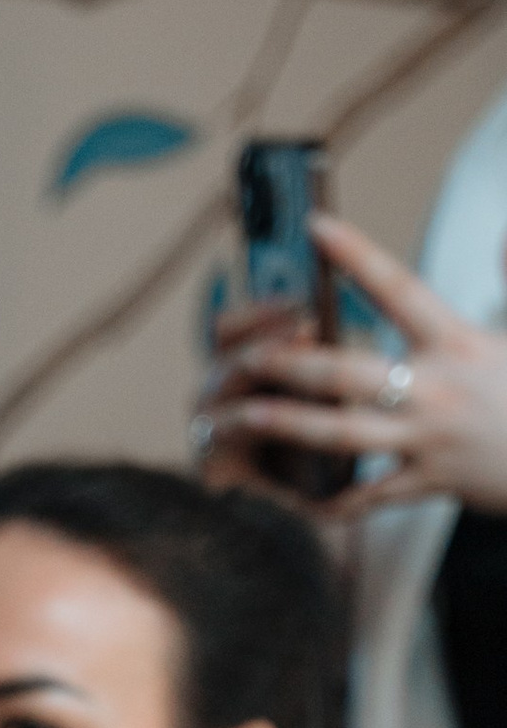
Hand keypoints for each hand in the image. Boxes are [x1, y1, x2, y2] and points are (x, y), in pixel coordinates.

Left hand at [200, 215, 506, 519]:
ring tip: (246, 415)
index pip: (397, 287)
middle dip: (293, 364)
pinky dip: (337, 500)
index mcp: (458, 340)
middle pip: (350, 372)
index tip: (315, 227)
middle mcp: (437, 388)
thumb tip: (502, 239)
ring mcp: (429, 439)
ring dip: (291, 425)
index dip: (355, 255)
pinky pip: (373, 496)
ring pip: (346, 434)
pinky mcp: (432, 482)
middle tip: (250, 354)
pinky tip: (298, 499)